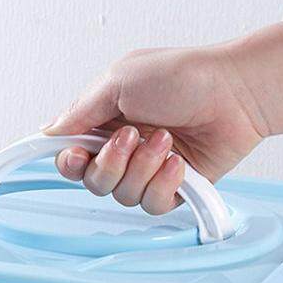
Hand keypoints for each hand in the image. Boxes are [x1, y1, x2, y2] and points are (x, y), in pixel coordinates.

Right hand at [43, 12, 282, 214]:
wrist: (235, 93)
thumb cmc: (182, 77)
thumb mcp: (119, 81)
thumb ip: (81, 111)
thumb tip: (48, 133)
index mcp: (104, 122)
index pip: (71, 156)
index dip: (70, 162)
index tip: (78, 155)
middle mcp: (123, 149)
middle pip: (92, 182)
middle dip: (110, 163)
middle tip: (134, 136)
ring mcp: (149, 170)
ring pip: (122, 196)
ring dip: (142, 169)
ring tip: (167, 141)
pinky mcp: (175, 188)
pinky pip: (153, 205)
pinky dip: (164, 184)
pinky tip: (179, 162)